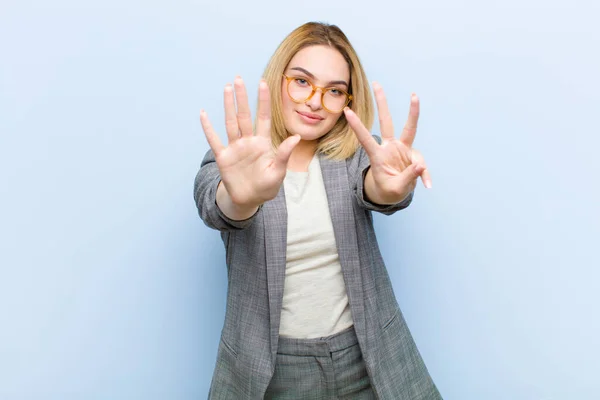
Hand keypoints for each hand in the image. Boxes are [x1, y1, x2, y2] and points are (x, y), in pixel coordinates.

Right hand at [200, 77, 300, 207]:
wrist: (249, 200)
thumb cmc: (267, 186)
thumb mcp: (278, 172)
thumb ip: (284, 154)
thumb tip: (296, 137)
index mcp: (263, 143)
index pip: (264, 117)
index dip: (263, 101)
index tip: (263, 83)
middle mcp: (248, 141)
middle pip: (244, 115)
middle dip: (242, 97)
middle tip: (239, 78)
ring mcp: (235, 148)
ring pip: (231, 123)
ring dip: (228, 106)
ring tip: (227, 88)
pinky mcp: (223, 157)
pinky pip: (214, 140)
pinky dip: (208, 128)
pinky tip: (203, 114)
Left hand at [344, 83, 430, 204]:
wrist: (394, 194)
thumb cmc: (389, 190)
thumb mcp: (395, 188)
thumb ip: (407, 177)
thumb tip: (421, 166)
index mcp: (377, 156)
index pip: (365, 139)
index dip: (357, 126)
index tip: (347, 111)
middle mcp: (389, 148)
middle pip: (386, 122)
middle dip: (381, 103)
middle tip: (375, 83)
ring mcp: (401, 149)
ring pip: (408, 127)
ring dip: (412, 111)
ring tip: (414, 95)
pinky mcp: (413, 154)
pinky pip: (421, 164)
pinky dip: (424, 175)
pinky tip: (427, 185)